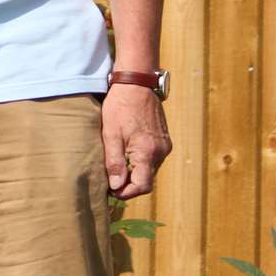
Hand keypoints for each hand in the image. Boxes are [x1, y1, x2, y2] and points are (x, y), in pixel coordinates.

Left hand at [100, 83, 169, 198]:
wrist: (137, 83)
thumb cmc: (121, 106)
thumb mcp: (111, 133)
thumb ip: (115, 162)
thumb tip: (116, 187)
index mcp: (148, 152)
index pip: (142, 186)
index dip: (126, 192)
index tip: (111, 190)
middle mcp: (161, 152)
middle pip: (146, 180)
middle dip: (129, 183)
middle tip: (110, 178)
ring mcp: (165, 145)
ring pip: (149, 170)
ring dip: (134, 171)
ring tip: (117, 163)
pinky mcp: (164, 140)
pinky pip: (153, 159)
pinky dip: (140, 161)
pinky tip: (127, 151)